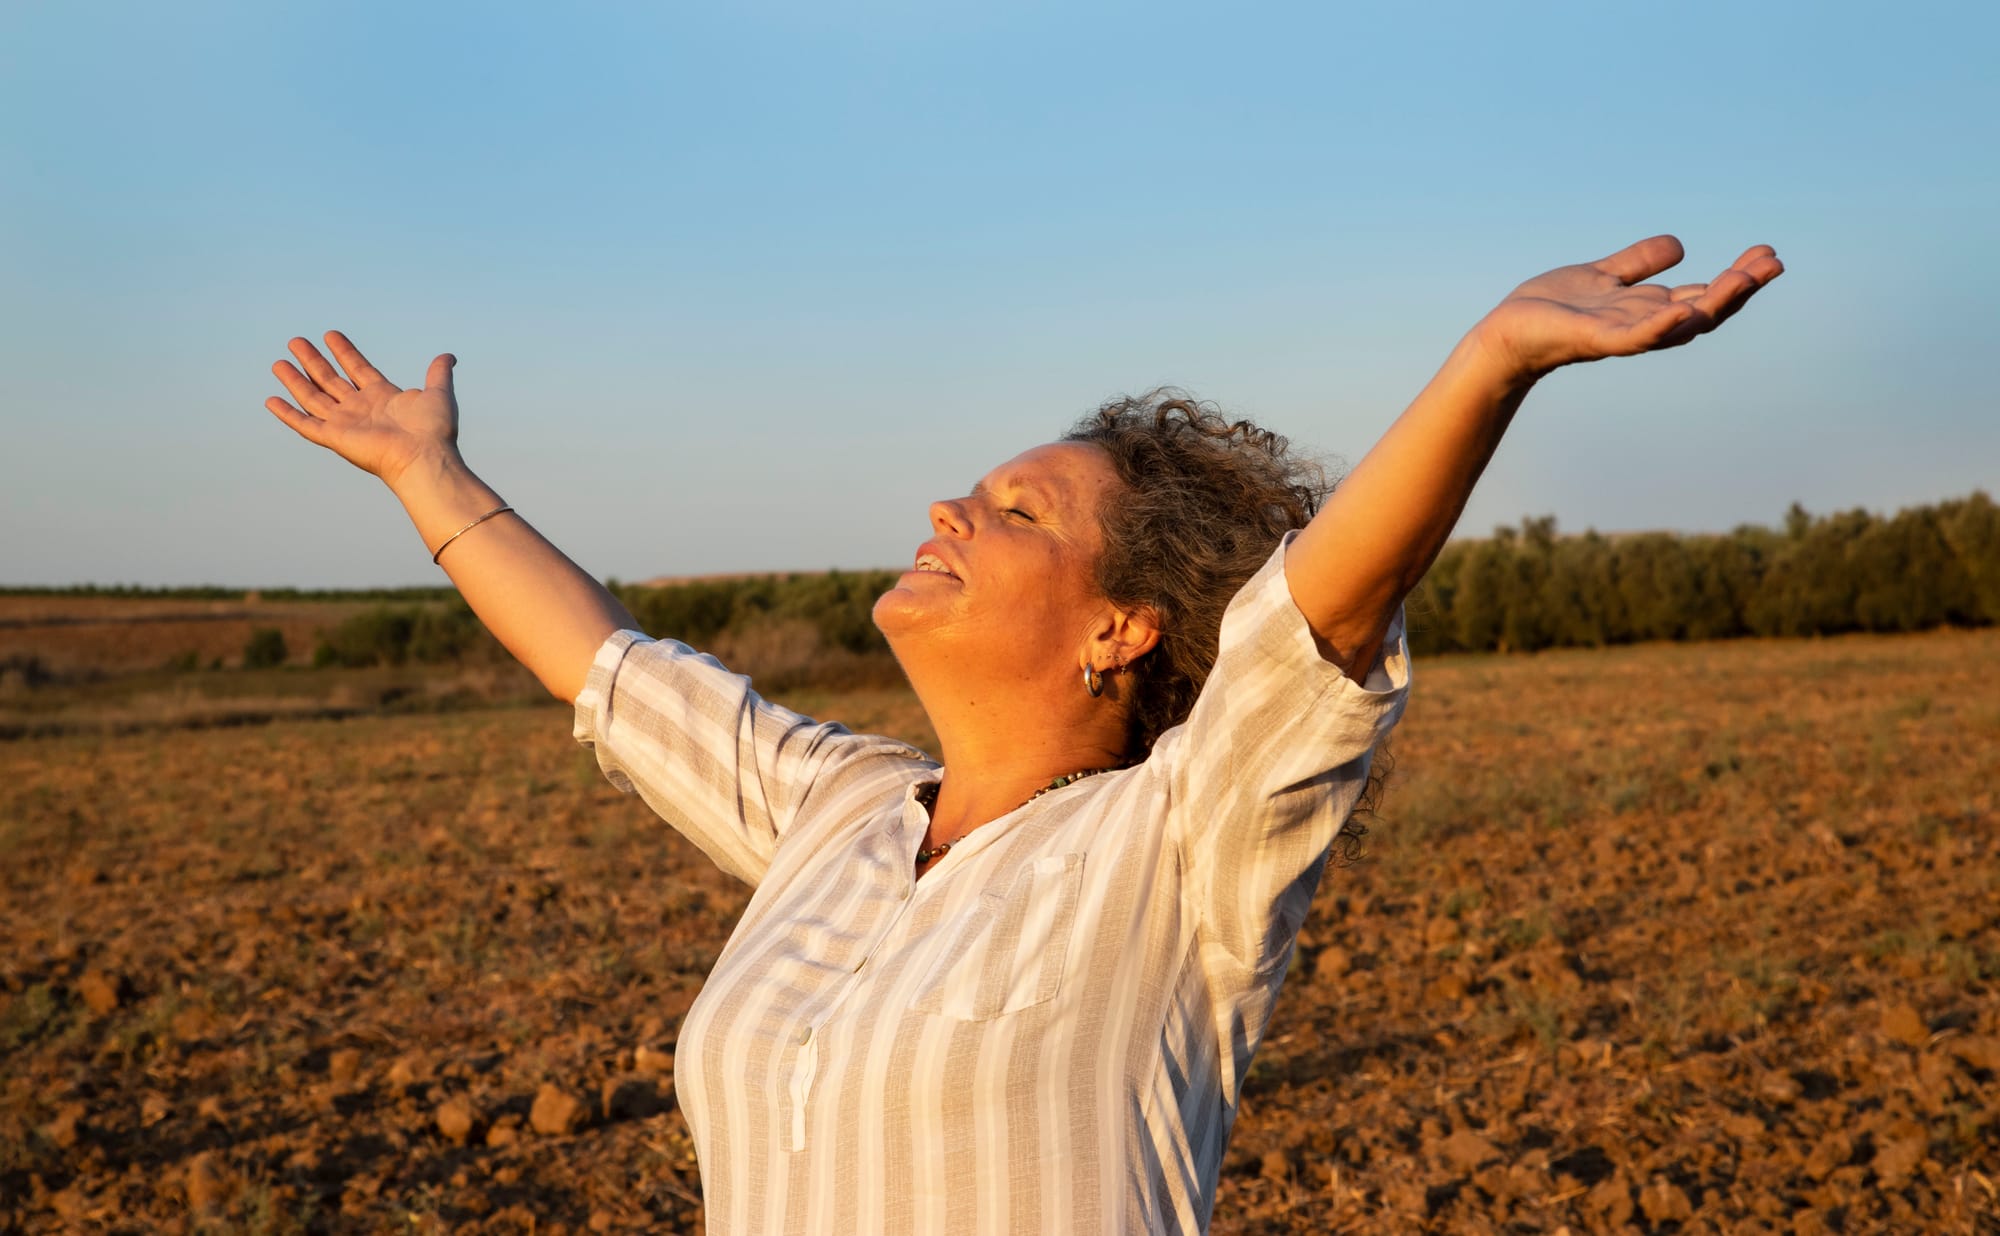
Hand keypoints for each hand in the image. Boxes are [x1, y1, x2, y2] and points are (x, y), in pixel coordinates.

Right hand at [266, 332, 459, 488]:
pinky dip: (288, 413)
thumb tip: (448, 356)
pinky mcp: (334, 438)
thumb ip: (438, 373)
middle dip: (313, 361)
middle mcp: (361, 409)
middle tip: (295, 341)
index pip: (358, 369)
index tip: (330, 335)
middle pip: (330, 380)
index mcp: (383, 397)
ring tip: (279, 363)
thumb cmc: (434, 431)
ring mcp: (346, 423)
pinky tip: (271, 400)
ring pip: (313, 398)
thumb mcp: (438, 393)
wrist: (424, 456)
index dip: (344, 352)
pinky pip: (305, 424)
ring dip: (295, 380)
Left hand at [1474, 235, 1783, 380]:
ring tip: (1744, 279)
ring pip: (1679, 324)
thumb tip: (1680, 246)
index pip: (1705, 295)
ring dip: (1714, 303)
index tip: (1766, 253)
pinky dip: (1658, 327)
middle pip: (1704, 310)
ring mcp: (1621, 335)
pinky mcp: (1594, 341)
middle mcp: (1643, 326)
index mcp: (1648, 310)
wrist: (1506, 335)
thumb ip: (1638, 263)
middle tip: (1774, 262)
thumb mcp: (1603, 276)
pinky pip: (1633, 338)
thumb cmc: (1550, 311)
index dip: (1738, 278)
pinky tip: (1682, 309)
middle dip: (1740, 289)